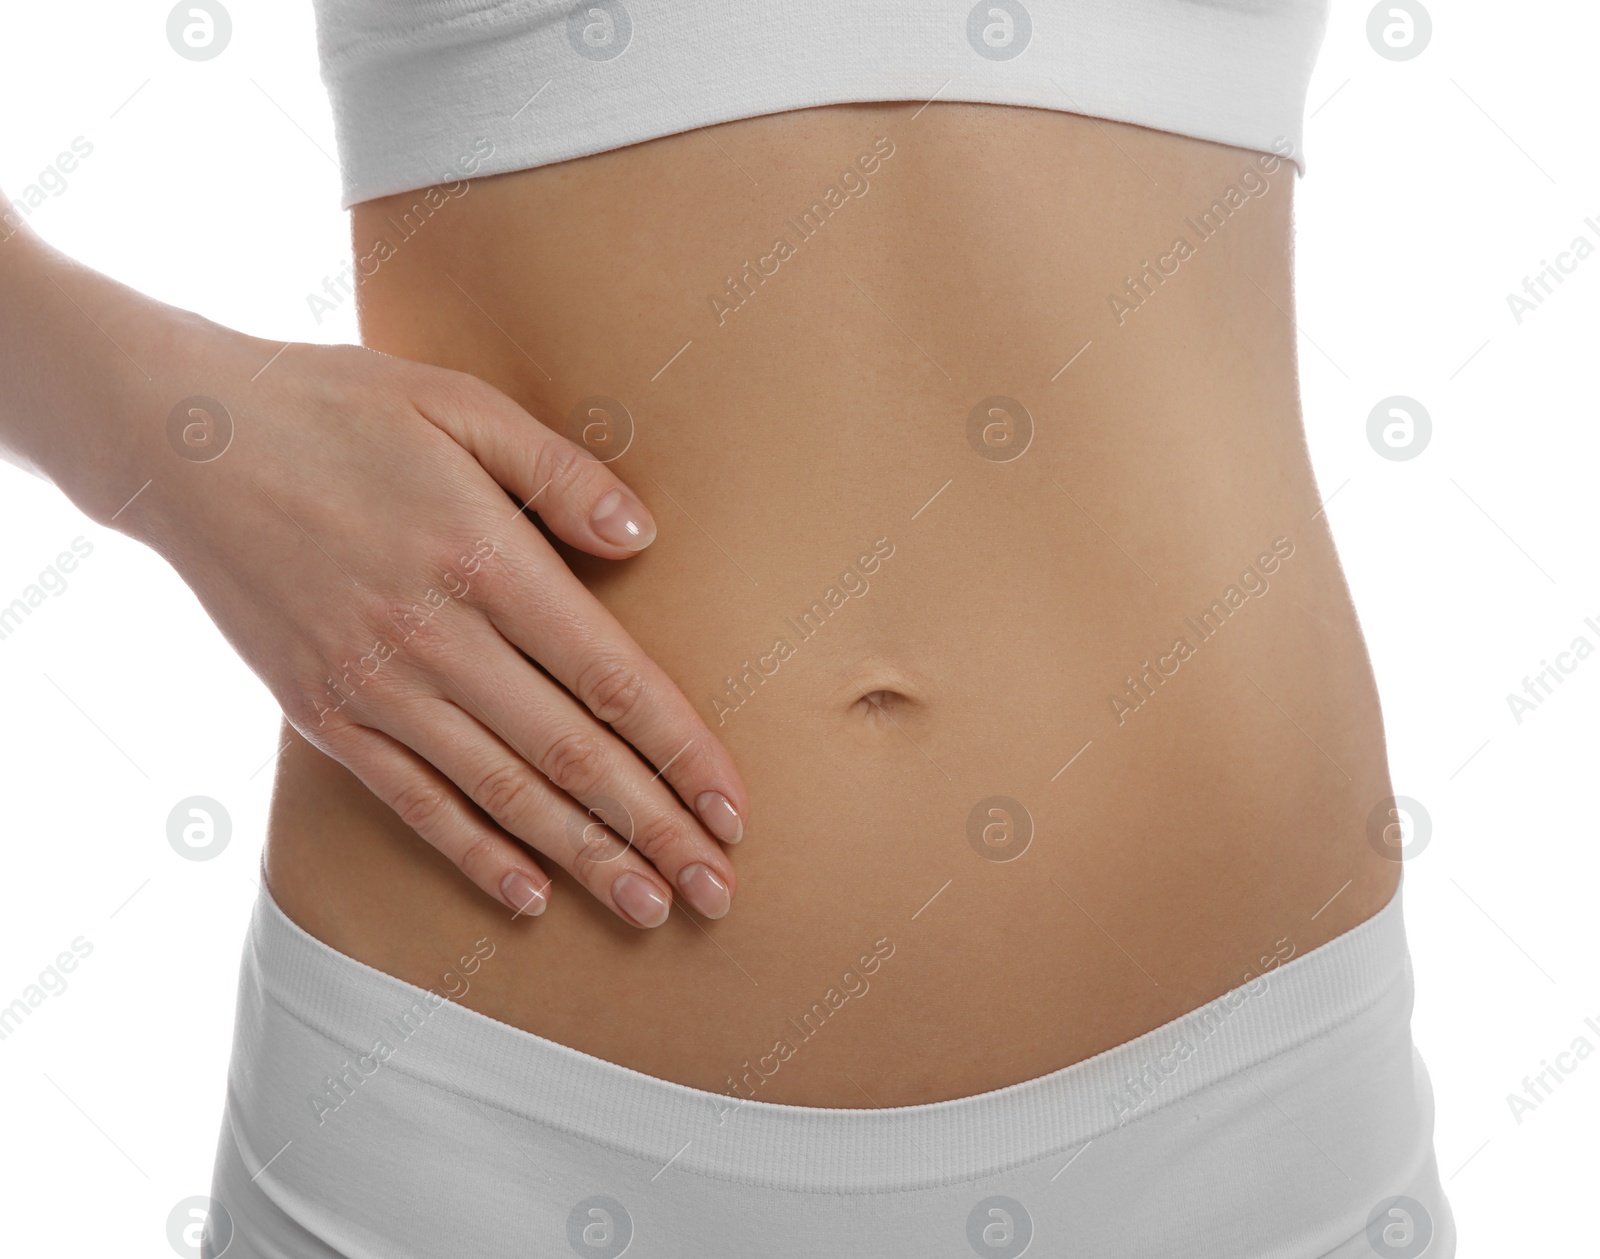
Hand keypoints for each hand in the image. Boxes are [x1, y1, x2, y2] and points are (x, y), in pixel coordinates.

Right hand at [106, 322, 745, 927]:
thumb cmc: (337, 410)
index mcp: (485, 560)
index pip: (611, 680)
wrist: (182, 445)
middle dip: (656, 830)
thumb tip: (646, 538)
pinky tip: (530, 896)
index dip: (682, 753)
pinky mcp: (325, 715)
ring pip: (502, 795)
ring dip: (586, 859)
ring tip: (651, 909)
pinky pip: (414, 803)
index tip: (735, 810)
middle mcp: (436, 639)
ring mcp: (375, 687)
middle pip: (571, 756)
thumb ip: (559, 472)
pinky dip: (475, 855)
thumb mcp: (458, 405)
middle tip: (720, 893)